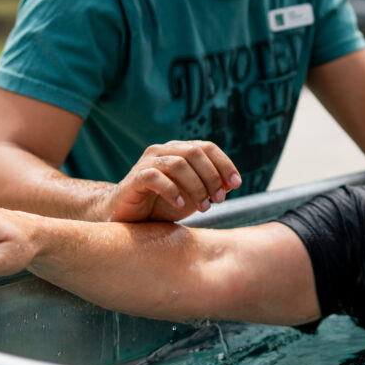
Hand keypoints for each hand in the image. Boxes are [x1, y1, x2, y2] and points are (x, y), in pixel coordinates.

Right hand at [108, 141, 240, 221]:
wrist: (128, 217)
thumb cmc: (162, 205)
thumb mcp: (193, 197)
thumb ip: (211, 187)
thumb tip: (232, 183)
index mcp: (179, 151)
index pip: (207, 147)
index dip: (225, 164)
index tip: (236, 184)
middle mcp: (163, 151)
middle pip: (195, 153)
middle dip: (212, 177)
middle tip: (219, 200)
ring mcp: (146, 163)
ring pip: (178, 164)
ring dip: (196, 187)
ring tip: (203, 207)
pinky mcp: (134, 178)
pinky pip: (155, 177)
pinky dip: (172, 191)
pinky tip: (180, 205)